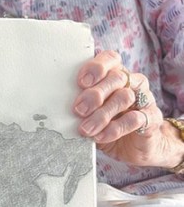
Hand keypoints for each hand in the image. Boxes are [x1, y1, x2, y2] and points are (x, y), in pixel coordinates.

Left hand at [74, 50, 181, 167]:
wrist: (136, 148)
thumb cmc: (106, 125)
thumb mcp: (90, 113)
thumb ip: (80, 104)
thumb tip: (54, 106)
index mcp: (116, 75)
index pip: (110, 58)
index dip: (95, 67)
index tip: (80, 83)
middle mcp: (132, 82)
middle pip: (117, 77)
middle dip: (94, 94)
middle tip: (78, 111)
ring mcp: (145, 99)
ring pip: (125, 97)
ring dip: (102, 115)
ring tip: (86, 129)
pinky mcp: (152, 118)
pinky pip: (136, 118)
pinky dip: (115, 128)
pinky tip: (100, 136)